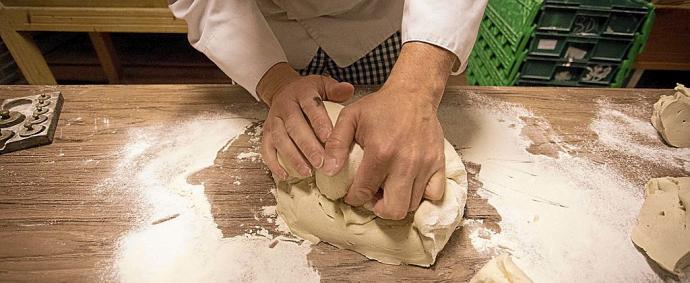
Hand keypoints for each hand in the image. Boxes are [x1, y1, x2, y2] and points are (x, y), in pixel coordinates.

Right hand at [258, 63, 353, 179]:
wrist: (283, 89)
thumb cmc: (308, 92)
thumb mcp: (323, 84)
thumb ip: (335, 90)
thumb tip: (349, 90)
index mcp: (301, 93)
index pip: (311, 107)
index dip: (320, 123)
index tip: (330, 140)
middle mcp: (285, 106)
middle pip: (294, 127)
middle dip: (308, 146)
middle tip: (321, 162)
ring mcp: (273, 120)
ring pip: (280, 139)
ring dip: (293, 157)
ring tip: (307, 172)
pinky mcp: (265, 133)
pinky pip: (266, 149)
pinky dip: (274, 163)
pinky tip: (285, 175)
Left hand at [322, 42, 454, 219]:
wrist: (413, 94)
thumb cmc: (380, 106)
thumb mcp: (350, 117)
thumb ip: (336, 144)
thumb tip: (328, 171)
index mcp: (380, 152)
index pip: (364, 192)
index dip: (354, 198)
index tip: (353, 194)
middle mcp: (404, 163)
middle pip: (394, 209)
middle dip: (379, 208)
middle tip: (373, 196)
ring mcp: (425, 165)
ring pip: (412, 204)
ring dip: (397, 202)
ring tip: (388, 188)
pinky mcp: (439, 163)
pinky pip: (434, 194)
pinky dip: (421, 196)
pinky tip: (409, 185)